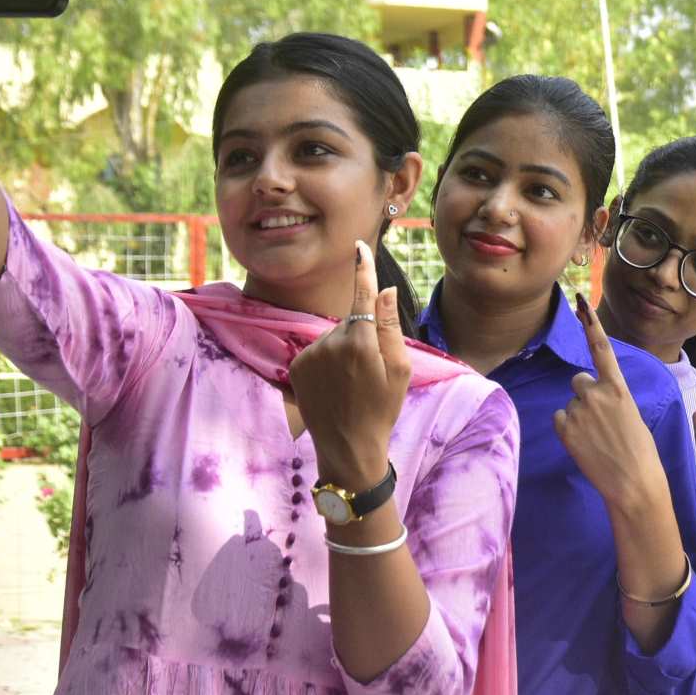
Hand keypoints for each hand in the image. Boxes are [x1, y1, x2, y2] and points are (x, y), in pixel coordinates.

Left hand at [291, 240, 411, 489]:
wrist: (348, 447)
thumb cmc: (382, 408)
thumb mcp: (399, 369)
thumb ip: (389, 326)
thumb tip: (384, 289)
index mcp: (360, 342)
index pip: (362, 295)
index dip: (363, 270)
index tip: (359, 247)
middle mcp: (330, 342)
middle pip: (351, 320)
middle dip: (362, 334)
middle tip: (372, 370)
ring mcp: (310, 354)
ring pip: (334, 336)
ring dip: (344, 349)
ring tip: (352, 382)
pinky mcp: (296, 366)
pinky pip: (317, 350)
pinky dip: (327, 361)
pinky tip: (335, 385)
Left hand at [554, 293, 672, 515]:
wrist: (632, 482)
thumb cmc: (639, 451)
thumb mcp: (632, 415)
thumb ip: (611, 397)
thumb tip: (588, 391)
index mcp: (619, 387)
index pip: (602, 348)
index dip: (590, 324)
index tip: (580, 301)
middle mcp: (596, 393)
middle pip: (579, 381)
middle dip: (586, 396)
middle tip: (601, 421)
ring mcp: (578, 410)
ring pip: (571, 403)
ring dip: (579, 416)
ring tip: (597, 438)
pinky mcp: (565, 428)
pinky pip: (559, 419)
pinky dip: (568, 430)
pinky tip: (585, 444)